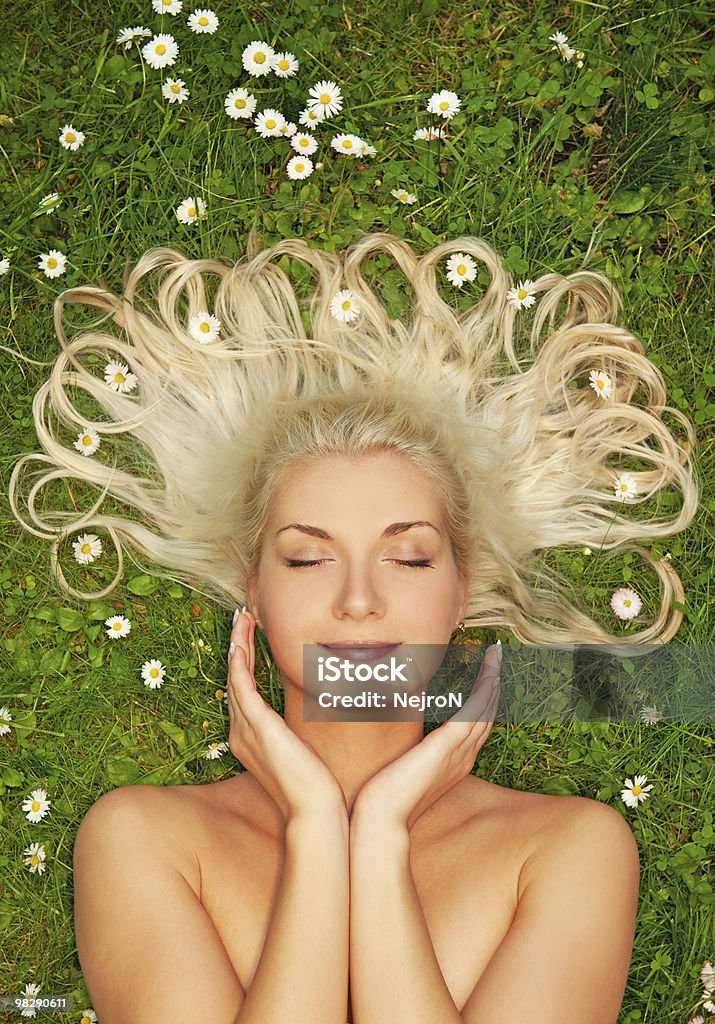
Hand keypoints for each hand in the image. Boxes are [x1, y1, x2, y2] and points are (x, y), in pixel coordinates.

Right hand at [226, 609, 346, 822]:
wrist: (317, 813)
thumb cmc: (318, 786)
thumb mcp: (305, 750)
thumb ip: (301, 730)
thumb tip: (321, 705)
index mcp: (250, 739)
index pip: (243, 691)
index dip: (245, 661)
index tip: (251, 636)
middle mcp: (242, 733)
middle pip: (235, 679)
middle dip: (239, 645)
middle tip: (243, 617)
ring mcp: (246, 731)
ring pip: (235, 677)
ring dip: (238, 644)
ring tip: (242, 618)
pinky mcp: (257, 727)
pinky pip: (241, 687)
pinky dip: (239, 663)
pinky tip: (241, 642)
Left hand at [352, 643, 500, 830]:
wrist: (383, 819)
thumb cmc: (386, 796)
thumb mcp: (404, 766)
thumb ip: (411, 749)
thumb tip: (400, 727)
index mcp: (455, 762)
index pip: (477, 723)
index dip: (484, 697)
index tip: (487, 674)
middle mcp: (463, 756)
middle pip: (487, 713)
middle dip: (494, 682)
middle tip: (497, 655)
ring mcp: (459, 752)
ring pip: (485, 709)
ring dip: (493, 680)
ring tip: (496, 656)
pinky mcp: (448, 747)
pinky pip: (474, 713)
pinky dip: (484, 692)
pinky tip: (489, 675)